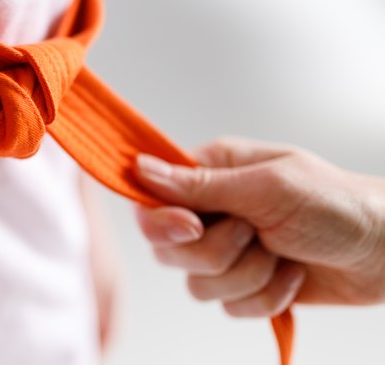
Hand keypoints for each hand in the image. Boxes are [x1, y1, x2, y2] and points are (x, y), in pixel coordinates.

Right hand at [133, 137, 384, 316]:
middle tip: (254, 233)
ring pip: (196, 285)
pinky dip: (266, 297)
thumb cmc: (336, 204)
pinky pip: (228, 307)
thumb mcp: (267, 187)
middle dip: (216, 253)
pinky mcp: (245, 285)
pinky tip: (292, 275)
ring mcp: (227, 251)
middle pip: (169, 251)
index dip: (162, 222)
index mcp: (212, 173)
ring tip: (281, 255)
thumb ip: (199, 185)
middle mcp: (212, 212)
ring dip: (247, 276)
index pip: (152, 200)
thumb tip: (140, 168)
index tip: (194, 227)